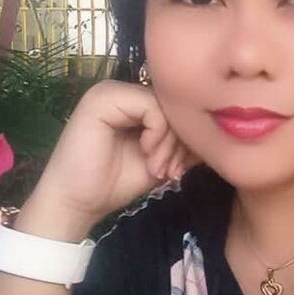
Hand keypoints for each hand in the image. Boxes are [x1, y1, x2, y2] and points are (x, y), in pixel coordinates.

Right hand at [29, 79, 200, 228]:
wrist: (77, 203)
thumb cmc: (114, 184)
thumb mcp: (159, 162)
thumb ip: (182, 145)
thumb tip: (216, 134)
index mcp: (134, 103)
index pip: (175, 108)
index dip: (185, 137)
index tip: (178, 171)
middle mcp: (123, 92)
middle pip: (172, 105)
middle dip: (180, 142)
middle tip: (171, 172)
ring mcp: (110, 92)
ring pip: (164, 105)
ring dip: (169, 142)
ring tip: (158, 169)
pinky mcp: (102, 98)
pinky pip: (150, 106)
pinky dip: (157, 134)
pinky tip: (147, 156)